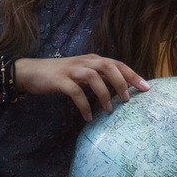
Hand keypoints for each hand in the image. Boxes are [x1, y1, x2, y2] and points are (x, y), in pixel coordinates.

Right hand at [16, 55, 148, 121]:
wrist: (30, 72)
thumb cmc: (59, 75)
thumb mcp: (82, 74)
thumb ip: (99, 79)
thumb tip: (120, 90)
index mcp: (92, 59)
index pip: (117, 64)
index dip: (132, 75)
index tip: (146, 88)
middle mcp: (84, 62)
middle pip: (108, 66)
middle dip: (121, 82)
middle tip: (128, 99)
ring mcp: (71, 70)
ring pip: (93, 77)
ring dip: (104, 93)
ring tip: (109, 110)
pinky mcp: (59, 80)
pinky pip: (75, 92)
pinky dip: (83, 105)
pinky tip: (88, 117)